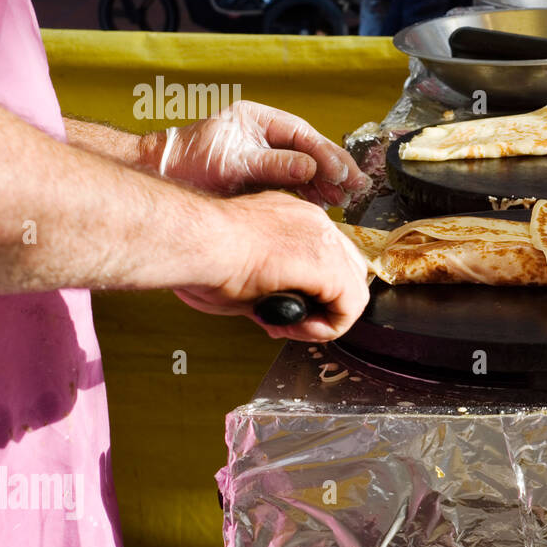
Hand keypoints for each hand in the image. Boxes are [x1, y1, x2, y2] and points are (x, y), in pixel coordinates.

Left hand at [149, 100, 370, 206]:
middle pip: (309, 149)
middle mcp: (264, 134)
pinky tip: (322, 203)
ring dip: (325, 183)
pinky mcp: (260, 174)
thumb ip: (273, 165)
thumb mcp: (233, 162)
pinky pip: (293, 181)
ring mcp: (263, 154)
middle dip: (333, 168)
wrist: (163, 178)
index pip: (302, 134)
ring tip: (342, 200)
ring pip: (304, 166)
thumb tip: (310, 168)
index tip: (342, 173)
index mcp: (258, 119)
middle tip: (356, 186)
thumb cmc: (189, 163)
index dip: (325, 154)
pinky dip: (309, 192)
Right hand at [175, 190, 370, 341]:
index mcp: (294, 218)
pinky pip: (350, 306)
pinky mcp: (326, 265)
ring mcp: (324, 241)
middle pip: (349, 271)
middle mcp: (315, 224)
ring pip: (353, 290)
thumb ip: (270, 285)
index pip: (327, 257)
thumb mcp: (245, 268)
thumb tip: (279, 311)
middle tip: (291, 322)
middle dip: (326, 304)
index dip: (313, 291)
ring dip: (326, 320)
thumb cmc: (201, 252)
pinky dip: (328, 327)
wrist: (193, 240)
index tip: (282, 308)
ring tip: (291, 327)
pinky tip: (298, 328)